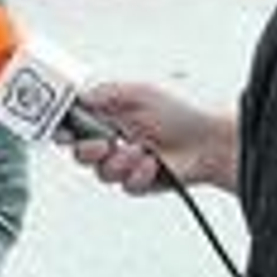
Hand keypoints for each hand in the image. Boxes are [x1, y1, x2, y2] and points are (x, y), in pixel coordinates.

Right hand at [70, 81, 237, 194]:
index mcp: (111, 111)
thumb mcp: (143, 90)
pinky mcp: (140, 181)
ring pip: (100, 171)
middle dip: (86, 150)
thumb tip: (79, 95)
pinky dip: (138, 175)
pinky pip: (124, 185)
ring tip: (139, 152)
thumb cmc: (186, 109)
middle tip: (101, 145)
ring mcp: (126, 161)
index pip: (75, 121)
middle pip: (79, 151)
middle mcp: (115, 137)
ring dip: (119, 162)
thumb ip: (107, 92)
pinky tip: (153, 164)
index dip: (63, 128)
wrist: (214, 141)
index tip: (61, 131)